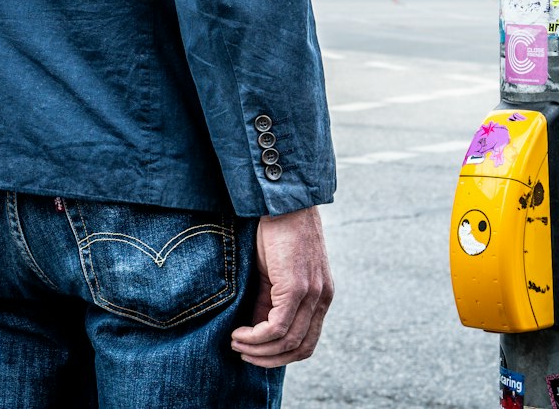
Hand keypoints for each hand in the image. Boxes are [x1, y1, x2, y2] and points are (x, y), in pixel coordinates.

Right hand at [230, 206, 333, 368]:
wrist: (282, 200)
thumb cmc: (277, 231)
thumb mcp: (276, 273)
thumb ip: (271, 302)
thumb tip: (256, 332)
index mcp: (321, 295)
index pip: (307, 342)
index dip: (281, 356)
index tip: (255, 353)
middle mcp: (322, 297)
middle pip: (300, 348)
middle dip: (269, 359)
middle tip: (243, 354)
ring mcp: (312, 293)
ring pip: (287, 342)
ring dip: (257, 350)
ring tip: (235, 342)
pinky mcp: (296, 286)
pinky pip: (276, 326)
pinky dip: (255, 336)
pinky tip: (238, 332)